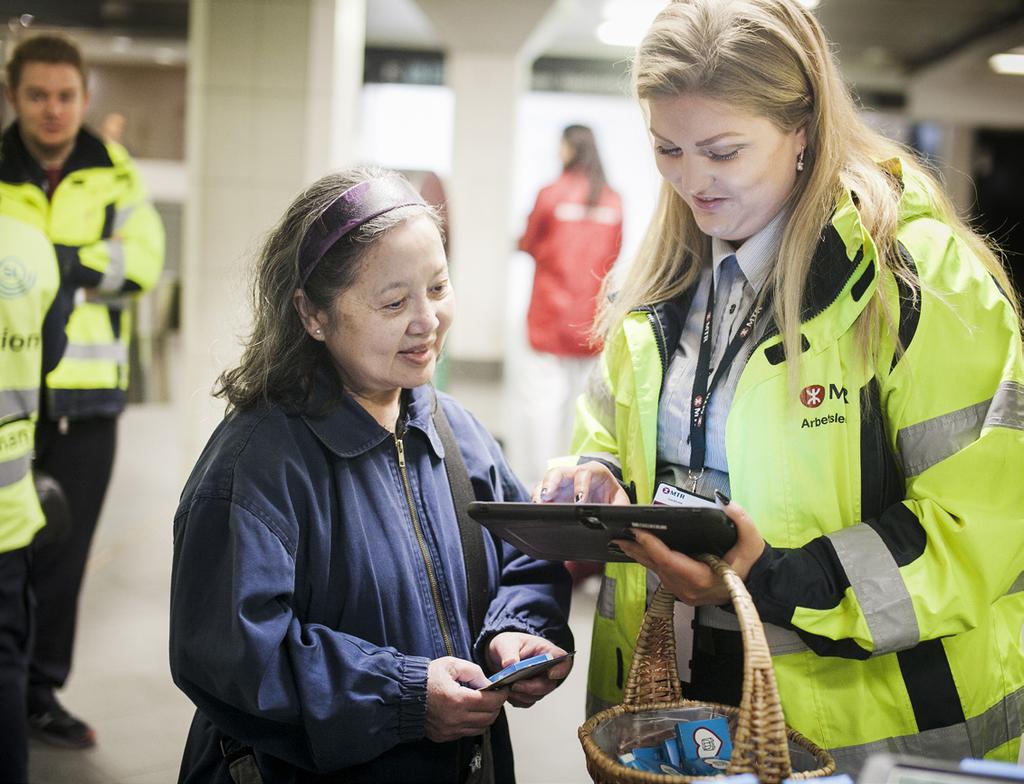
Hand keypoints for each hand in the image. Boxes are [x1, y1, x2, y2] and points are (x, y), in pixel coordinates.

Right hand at [424, 657, 507, 742]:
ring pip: (480, 728)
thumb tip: (487, 683)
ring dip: (487, 717)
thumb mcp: (451, 665)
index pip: (491, 702)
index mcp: (457, 699)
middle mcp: (455, 718)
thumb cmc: (426, 678)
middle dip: (496, 706)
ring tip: (484, 704)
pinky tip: (470, 712)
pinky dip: (474, 724)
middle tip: (496, 696)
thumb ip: (473, 671)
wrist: (404, 695)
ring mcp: (449, 730)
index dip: (501, 695)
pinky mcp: (444, 736)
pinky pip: (467, 733)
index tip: (504, 689)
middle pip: (489, 717)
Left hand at [486, 632, 572, 707]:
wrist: (500, 655)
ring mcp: (540, 683)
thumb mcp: (506, 643)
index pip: (563, 660)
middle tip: (514, 685)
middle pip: (548, 684)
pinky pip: (526, 702)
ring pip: (537, 695)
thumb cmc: (509, 645)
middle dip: (531, 687)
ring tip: (506, 688)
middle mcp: (547, 670)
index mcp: (546, 652)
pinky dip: (516, 699)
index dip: (561, 669)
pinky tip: (507, 691)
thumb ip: (509, 652)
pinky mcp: (530, 694)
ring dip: (521, 694)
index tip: (550, 674)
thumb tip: (510, 664)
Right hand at [532, 462, 629, 504]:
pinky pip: (540, 493)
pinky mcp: (552, 492)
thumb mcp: (619, 500)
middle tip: (546, 497)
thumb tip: (620, 518)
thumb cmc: (610, 495)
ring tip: (538, 506)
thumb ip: (621, 508)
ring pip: (545, 481)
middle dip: (550, 483)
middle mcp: (573, 473)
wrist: (602, 494)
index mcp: (594, 471)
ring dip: (540, 492)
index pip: (585, 473)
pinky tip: (535, 511)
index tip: (579, 501)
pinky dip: (536, 501)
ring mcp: (560, 482)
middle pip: (558, 471)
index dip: (580, 486)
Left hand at [615, 495, 765, 605]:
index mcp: (703, 579)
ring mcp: (685, 592)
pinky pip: (661, 573)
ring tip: (622, 539)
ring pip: (656, 571)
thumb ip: (741, 520)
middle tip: (619, 534)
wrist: (758, 583)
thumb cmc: (752, 562)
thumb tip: (723, 502)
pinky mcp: (683, 589)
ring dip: (640, 554)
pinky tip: (638, 548)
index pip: (670, 561)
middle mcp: (689, 589)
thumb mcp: (752, 540)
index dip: (652, 545)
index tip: (638, 529)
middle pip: (657, 566)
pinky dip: (649, 559)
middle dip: (638, 548)